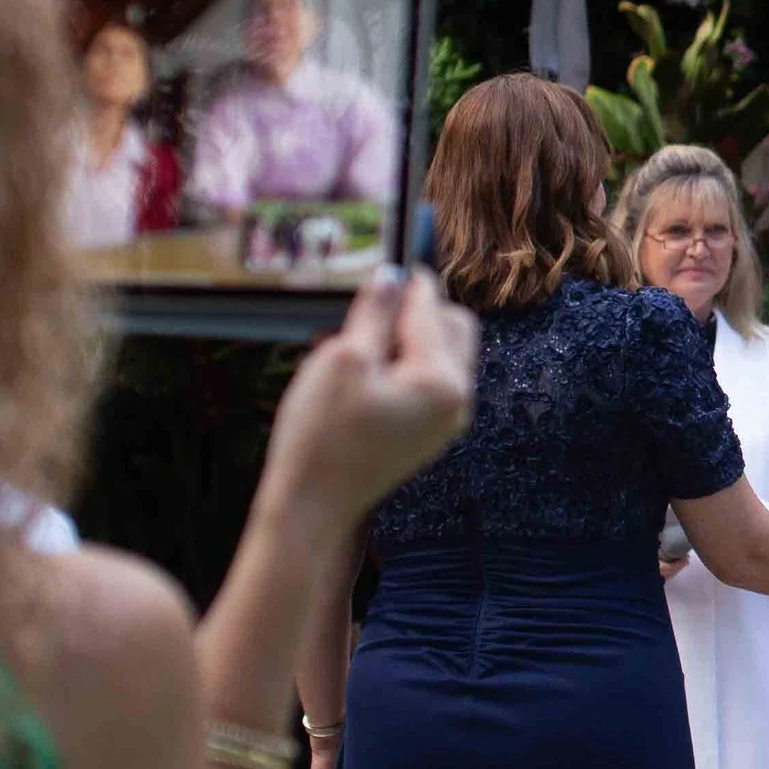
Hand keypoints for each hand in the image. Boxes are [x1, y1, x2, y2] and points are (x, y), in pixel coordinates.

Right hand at [265, 270, 478, 532]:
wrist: (312, 506)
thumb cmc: (322, 434)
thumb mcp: (344, 358)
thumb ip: (373, 312)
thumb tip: (391, 274)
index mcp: (443, 380)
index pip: (432, 308)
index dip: (404, 281)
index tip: (383, 261)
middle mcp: (456, 401)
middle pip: (451, 328)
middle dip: (410, 312)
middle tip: (363, 312)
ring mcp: (444, 421)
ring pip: (436, 355)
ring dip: (400, 339)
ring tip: (350, 343)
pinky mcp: (425, 434)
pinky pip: (422, 383)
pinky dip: (396, 367)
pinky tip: (355, 371)